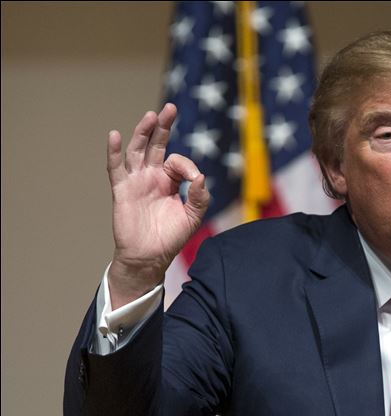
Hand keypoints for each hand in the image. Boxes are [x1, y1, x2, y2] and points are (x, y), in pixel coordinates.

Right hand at [106, 103, 209, 308]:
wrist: (150, 257)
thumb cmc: (171, 237)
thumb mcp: (193, 217)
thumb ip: (200, 197)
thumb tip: (201, 177)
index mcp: (169, 180)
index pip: (178, 161)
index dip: (187, 166)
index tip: (193, 180)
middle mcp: (152, 176)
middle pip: (156, 144)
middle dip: (162, 126)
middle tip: (169, 108)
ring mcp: (136, 181)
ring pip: (138, 150)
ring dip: (143, 132)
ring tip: (150, 116)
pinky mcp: (122, 190)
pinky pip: (116, 168)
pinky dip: (114, 152)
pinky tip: (115, 136)